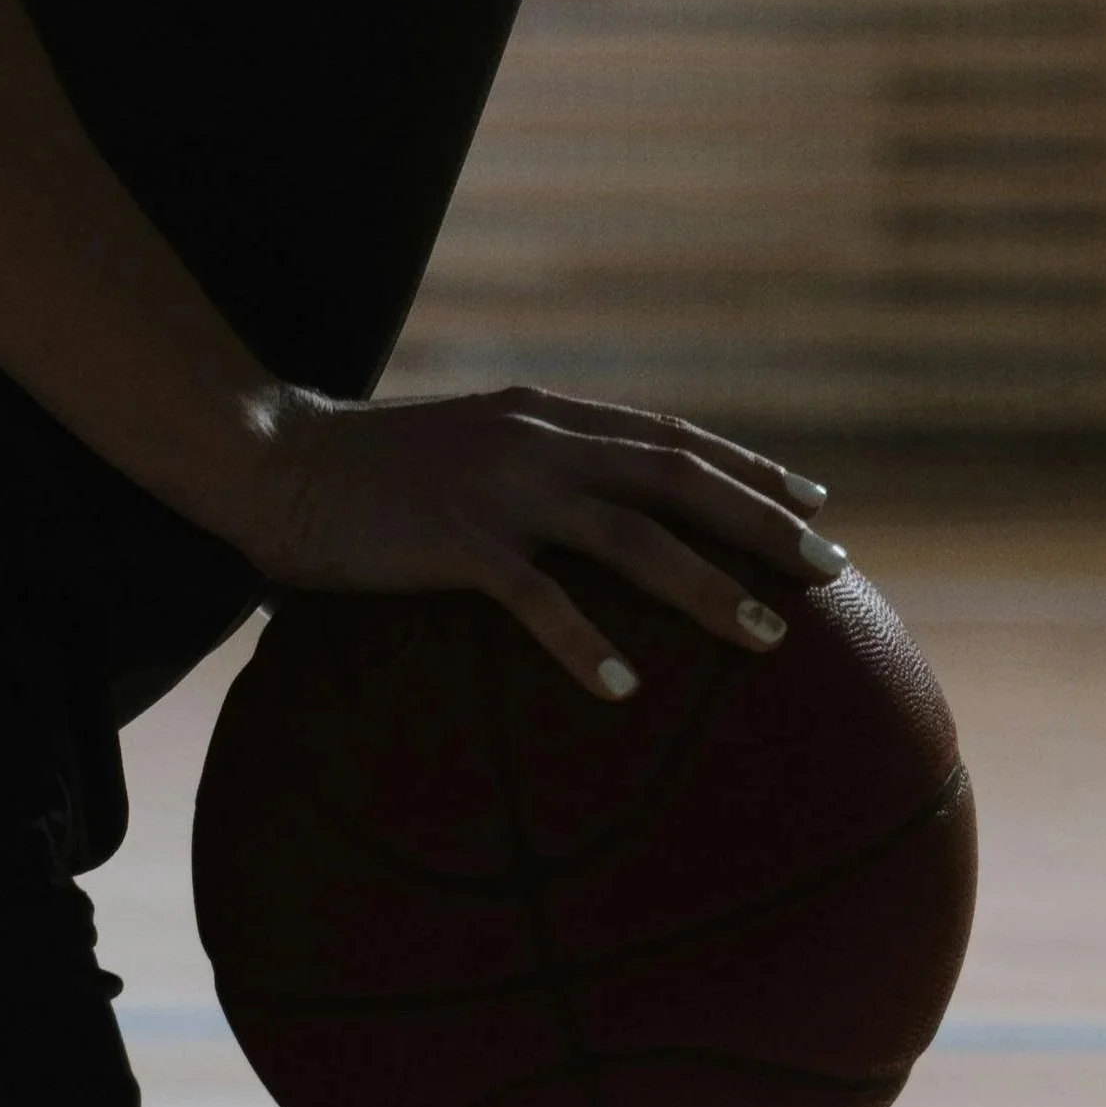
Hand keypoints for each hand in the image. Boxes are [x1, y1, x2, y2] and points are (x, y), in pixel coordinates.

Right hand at [244, 384, 845, 702]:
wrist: (276, 459)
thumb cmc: (367, 471)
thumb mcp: (465, 449)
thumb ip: (524, 470)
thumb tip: (575, 526)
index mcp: (544, 415)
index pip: (669, 436)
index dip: (748, 468)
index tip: (812, 502)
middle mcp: (537, 440)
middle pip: (676, 478)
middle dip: (762, 521)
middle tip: (829, 569)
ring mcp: (499, 489)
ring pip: (630, 536)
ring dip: (706, 586)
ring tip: (766, 637)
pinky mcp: (455, 541)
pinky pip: (536, 599)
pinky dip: (585, 644)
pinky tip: (623, 691)